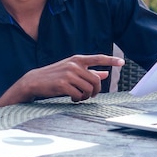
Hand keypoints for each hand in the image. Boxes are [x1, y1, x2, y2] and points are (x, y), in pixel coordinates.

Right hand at [0, 54, 123, 107]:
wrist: (34, 81)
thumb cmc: (55, 76)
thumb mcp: (71, 71)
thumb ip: (89, 72)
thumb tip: (105, 74)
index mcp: (77, 59)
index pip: (98, 58)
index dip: (111, 60)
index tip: (122, 62)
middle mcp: (74, 65)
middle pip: (96, 81)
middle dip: (95, 91)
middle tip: (89, 95)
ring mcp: (68, 74)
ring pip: (88, 89)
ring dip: (85, 96)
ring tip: (78, 96)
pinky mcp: (63, 84)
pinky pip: (79, 95)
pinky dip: (77, 99)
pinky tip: (72, 98)